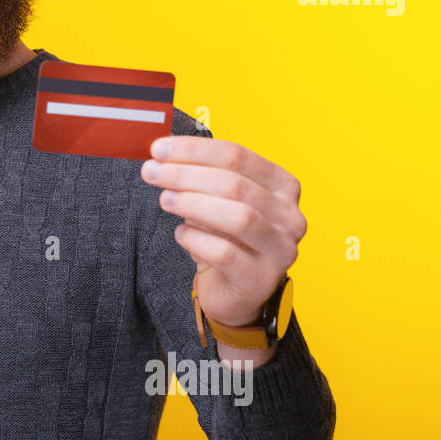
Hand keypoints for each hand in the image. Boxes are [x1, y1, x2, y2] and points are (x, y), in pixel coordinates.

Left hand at [140, 135, 304, 330]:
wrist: (236, 291)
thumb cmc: (227, 238)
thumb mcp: (217, 201)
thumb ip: (200, 175)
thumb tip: (163, 153)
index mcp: (282, 186)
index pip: (237, 156)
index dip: (194, 150)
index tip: (159, 148)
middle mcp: (289, 216)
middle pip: (235, 184)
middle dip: (185, 174)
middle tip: (151, 172)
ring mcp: (280, 250)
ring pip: (237, 217)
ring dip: (193, 204)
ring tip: (165, 200)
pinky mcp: (260, 279)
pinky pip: (225, 254)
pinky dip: (197, 240)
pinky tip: (181, 233)